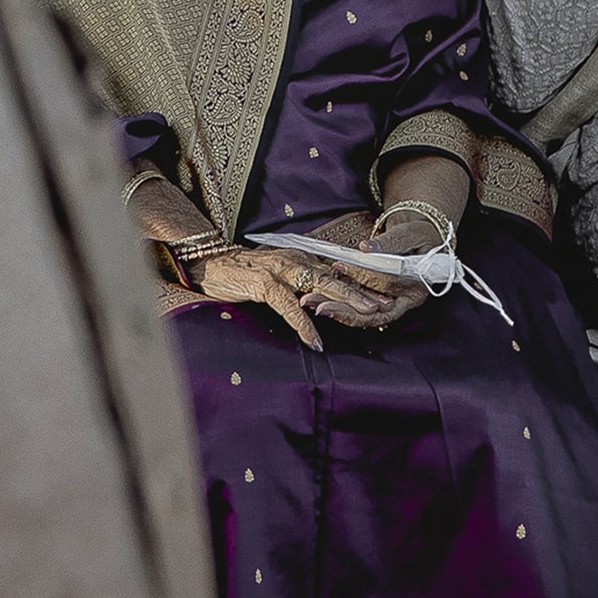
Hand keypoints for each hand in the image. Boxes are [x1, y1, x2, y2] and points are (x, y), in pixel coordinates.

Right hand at [182, 245, 396, 349]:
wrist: (210, 263)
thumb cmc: (246, 273)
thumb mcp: (280, 273)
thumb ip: (302, 282)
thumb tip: (325, 298)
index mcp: (302, 257)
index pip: (339, 271)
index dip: (363, 283)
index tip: (386, 295)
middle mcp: (296, 259)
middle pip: (337, 276)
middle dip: (364, 291)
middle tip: (387, 304)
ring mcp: (280, 270)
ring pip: (319, 286)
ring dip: (344, 302)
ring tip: (365, 316)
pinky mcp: (263, 283)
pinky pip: (289, 305)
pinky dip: (303, 323)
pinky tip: (316, 339)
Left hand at [311, 211, 444, 328]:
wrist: (421, 243)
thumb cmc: (419, 236)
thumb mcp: (410, 234)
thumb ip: (390, 242)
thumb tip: (366, 249)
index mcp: (419, 285)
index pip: (389, 282)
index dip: (365, 275)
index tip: (340, 265)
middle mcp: (407, 301)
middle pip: (375, 312)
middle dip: (345, 310)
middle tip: (317, 305)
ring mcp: (394, 306)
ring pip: (365, 317)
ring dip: (338, 312)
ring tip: (311, 304)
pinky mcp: (381, 306)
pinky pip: (361, 312)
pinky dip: (342, 309)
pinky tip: (321, 303)